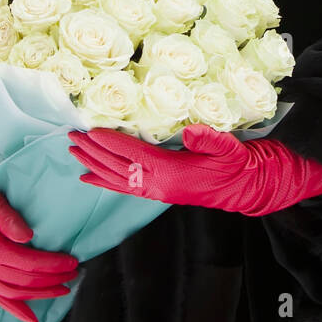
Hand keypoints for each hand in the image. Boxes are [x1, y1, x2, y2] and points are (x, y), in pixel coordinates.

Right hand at [0, 155, 78, 321]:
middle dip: (53, 279)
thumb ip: (8, 217)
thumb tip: (28, 236)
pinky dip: (16, 310)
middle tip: (75, 273)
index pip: (29, 263)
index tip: (72, 261)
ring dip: (42, 294)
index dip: (53, 264)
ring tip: (64, 289)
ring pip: (16, 293)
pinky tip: (32, 318)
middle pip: (26, 280)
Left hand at [67, 124, 321, 215]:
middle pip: (117, 168)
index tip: (88, 130)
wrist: (251, 187)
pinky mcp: (161, 191)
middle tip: (70, 137)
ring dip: (93, 166)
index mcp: (171, 174)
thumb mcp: (231, 149)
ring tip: (73, 152)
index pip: (132, 156)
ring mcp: (159, 191)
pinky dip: (105, 182)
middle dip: (92, 153)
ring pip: (117, 179)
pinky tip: (89, 178)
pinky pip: (126, 188)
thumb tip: (189, 132)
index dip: (109, 143)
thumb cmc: (240, 166)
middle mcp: (159, 186)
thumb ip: (211, 139)